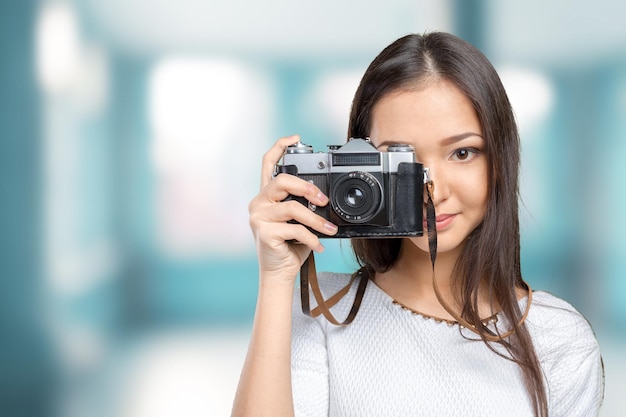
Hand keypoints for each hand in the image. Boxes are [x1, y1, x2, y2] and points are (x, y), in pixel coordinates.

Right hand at [249, 135, 337, 283]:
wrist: (278, 272)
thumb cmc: (289, 245)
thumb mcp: (297, 221)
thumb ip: (303, 205)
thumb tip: (324, 199)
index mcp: (267, 195)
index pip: (268, 163)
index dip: (280, 147)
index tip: (296, 138)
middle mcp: (259, 202)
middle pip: (282, 181)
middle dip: (307, 188)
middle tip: (323, 200)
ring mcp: (258, 217)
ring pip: (292, 208)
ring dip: (316, 220)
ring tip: (330, 229)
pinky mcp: (263, 233)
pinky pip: (294, 229)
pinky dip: (311, 237)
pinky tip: (319, 244)